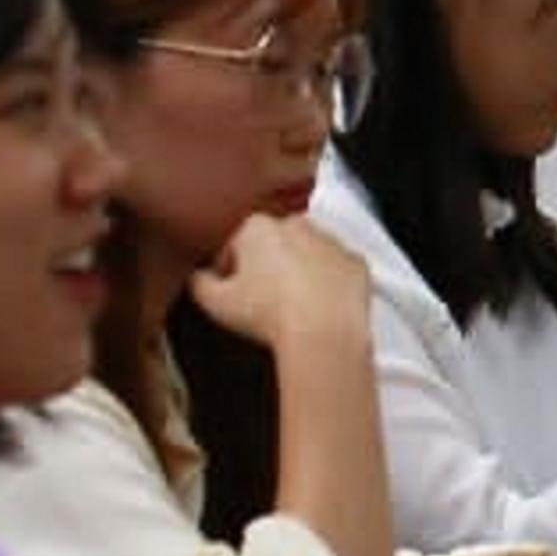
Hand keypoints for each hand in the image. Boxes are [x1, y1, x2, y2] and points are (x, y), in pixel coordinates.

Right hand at [185, 214, 374, 358]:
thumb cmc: (267, 313)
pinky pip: (336, 270)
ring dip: (297, 272)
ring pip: (306, 254)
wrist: (324, 331)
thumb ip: (199, 283)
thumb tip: (199, 276)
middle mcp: (298, 224)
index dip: (228, 272)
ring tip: (289, 307)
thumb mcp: (215, 302)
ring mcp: (332, 241)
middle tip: (259, 301)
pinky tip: (318, 308)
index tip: (230, 293)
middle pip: (272, 245)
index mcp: (258, 226)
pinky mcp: (357, 263)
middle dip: (264, 267)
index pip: (233, 245)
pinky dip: (327, 284)